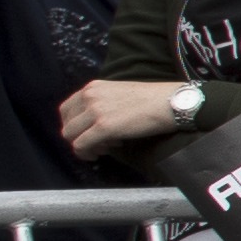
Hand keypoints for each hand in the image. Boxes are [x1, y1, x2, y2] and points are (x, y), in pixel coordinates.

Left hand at [56, 75, 191, 154]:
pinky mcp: (103, 127)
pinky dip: (89, 152)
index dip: (74, 125)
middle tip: (98, 143)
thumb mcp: (121, 93)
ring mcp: (95, 111)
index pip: (66, 109)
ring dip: (84, 146)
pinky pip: (81, 145)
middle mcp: (89, 97)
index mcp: (93, 87)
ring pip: (70, 136)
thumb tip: (96, 122)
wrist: (173, 102)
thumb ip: (104, 102)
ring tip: (104, 147)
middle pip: (67, 124)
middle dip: (79, 137)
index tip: (88, 133)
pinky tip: (105, 151)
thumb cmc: (155, 99)